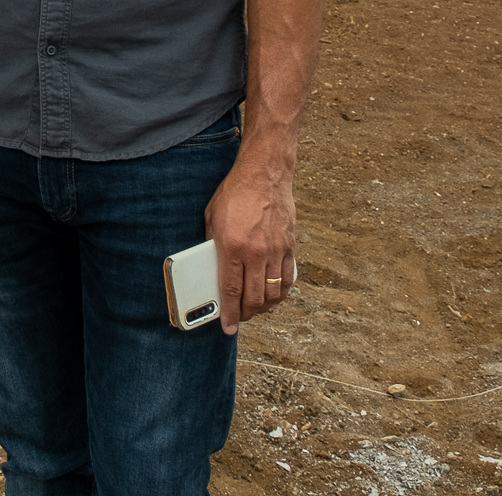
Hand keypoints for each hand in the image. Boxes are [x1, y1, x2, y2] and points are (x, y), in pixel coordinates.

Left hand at [204, 158, 296, 334]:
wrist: (264, 175)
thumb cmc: (235, 193)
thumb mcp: (212, 219)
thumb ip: (212, 246)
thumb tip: (212, 269)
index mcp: (232, 247)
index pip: (231, 290)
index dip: (229, 314)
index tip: (228, 327)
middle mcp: (255, 253)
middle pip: (254, 298)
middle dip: (245, 314)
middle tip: (240, 318)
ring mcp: (275, 251)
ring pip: (273, 293)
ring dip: (264, 307)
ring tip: (255, 309)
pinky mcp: (289, 247)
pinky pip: (287, 279)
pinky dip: (280, 293)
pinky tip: (273, 295)